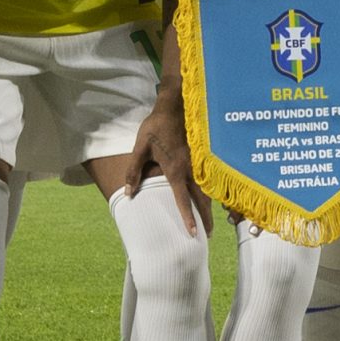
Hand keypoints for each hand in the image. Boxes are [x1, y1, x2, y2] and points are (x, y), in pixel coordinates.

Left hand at [122, 97, 211, 234]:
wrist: (175, 105)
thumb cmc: (156, 126)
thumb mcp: (140, 148)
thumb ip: (133, 171)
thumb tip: (128, 193)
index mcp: (175, 169)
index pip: (182, 199)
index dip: (188, 217)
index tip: (192, 233)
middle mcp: (190, 169)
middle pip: (201, 199)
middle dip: (205, 218)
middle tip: (208, 235)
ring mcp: (199, 162)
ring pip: (208, 190)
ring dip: (209, 206)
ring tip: (210, 221)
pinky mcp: (202, 156)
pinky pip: (208, 179)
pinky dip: (211, 192)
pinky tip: (210, 198)